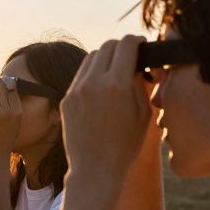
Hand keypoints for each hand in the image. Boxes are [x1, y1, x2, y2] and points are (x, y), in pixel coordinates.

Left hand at [0, 76, 22, 157]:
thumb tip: (9, 96)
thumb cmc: (6, 136)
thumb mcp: (15, 121)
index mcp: (19, 110)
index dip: (9, 83)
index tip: (5, 80)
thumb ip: (13, 109)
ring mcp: (1, 112)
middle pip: (5, 88)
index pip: (14, 90)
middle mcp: (11, 110)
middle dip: (0, 82)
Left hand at [60, 36, 154, 180]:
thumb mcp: (144, 112)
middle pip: (107, 46)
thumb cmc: (126, 144)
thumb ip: (140, 82)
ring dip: (105, 58)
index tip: (141, 44)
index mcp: (117, 84)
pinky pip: (80, 76)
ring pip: (91, 58)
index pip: (126, 44)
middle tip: (130, 55)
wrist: (95, 169)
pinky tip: (101, 85)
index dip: (136, 41)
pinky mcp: (66, 99)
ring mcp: (76, 90)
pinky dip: (92, 74)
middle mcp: (93, 83)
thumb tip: (137, 64)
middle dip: (120, 46)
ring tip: (115, 70)